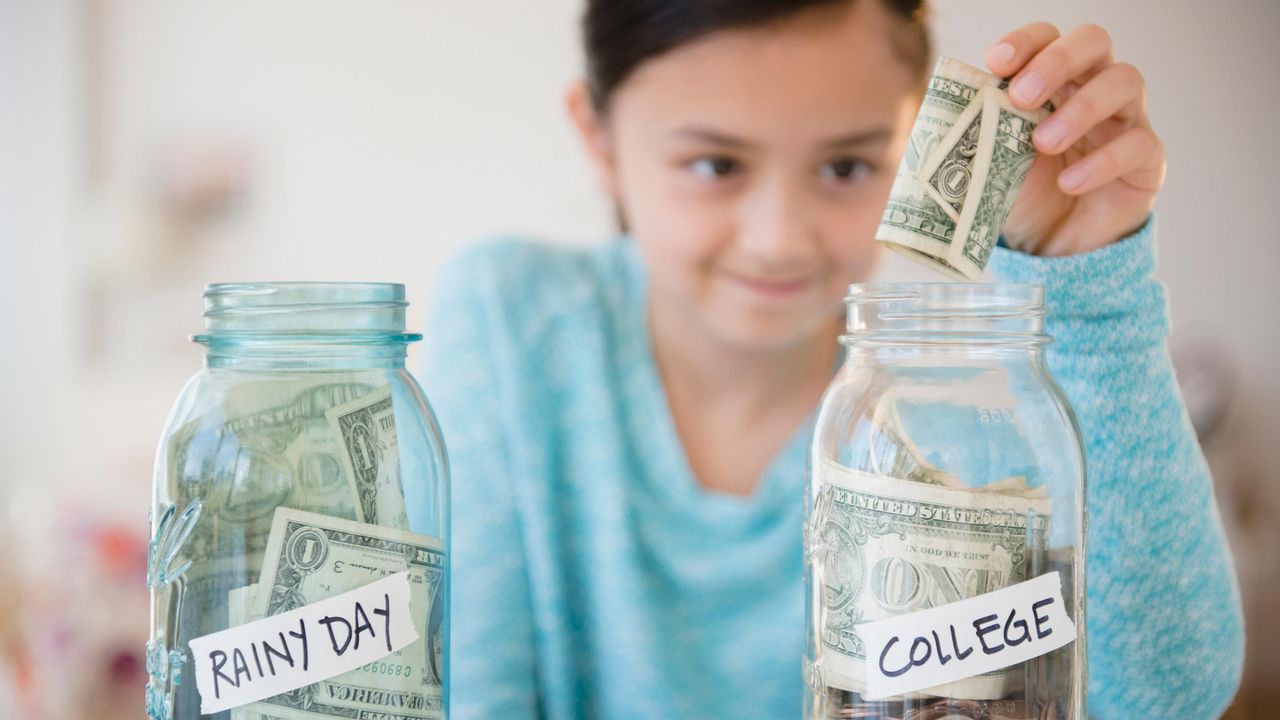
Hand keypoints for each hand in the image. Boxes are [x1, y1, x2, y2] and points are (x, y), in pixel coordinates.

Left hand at [985, 23, 1165, 256]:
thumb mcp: (991, 159)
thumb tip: (949, 108)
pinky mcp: (1147, 160)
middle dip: (1056, 62)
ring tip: (1042, 143)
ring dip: (1081, 108)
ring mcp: (1126, 119)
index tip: (996, 62)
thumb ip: (979, 130)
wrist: (1051, 244)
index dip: (1025, 41)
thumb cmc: (1022, 190)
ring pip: (1125, 81)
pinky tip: (1069, 182)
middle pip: (1094, 41)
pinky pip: (1139, 144)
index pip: (1048, 37)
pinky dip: (1101, 162)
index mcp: (1053, 80)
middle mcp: (1094, 87)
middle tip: (1023, 97)